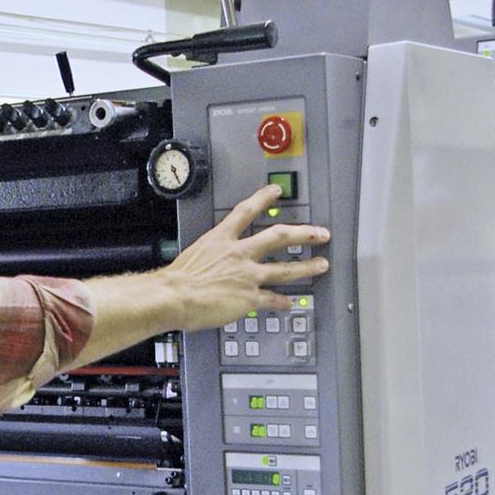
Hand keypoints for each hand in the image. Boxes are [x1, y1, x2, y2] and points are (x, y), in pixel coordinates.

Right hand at [161, 185, 329, 330]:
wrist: (173, 296)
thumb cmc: (176, 280)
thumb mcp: (194, 255)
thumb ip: (209, 256)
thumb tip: (213, 264)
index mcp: (221, 239)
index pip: (246, 211)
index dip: (263, 198)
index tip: (275, 191)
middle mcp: (239, 254)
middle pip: (279, 237)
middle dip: (303, 234)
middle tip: (319, 232)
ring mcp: (247, 275)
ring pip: (285, 269)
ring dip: (306, 267)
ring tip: (321, 265)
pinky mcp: (249, 298)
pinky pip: (272, 299)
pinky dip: (282, 302)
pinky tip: (290, 303)